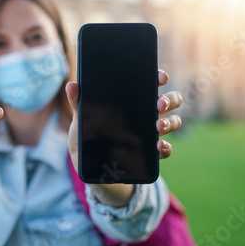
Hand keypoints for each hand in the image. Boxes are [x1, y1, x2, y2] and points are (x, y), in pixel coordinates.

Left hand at [65, 70, 182, 205]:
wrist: (89, 168)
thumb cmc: (87, 138)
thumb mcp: (80, 120)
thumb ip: (78, 102)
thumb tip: (71, 85)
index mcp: (131, 101)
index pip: (150, 84)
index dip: (159, 77)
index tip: (160, 77)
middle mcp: (145, 114)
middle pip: (169, 100)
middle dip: (169, 99)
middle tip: (159, 104)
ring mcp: (150, 133)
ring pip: (173, 122)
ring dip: (170, 122)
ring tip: (158, 126)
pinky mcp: (150, 154)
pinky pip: (165, 149)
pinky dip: (166, 147)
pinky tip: (159, 145)